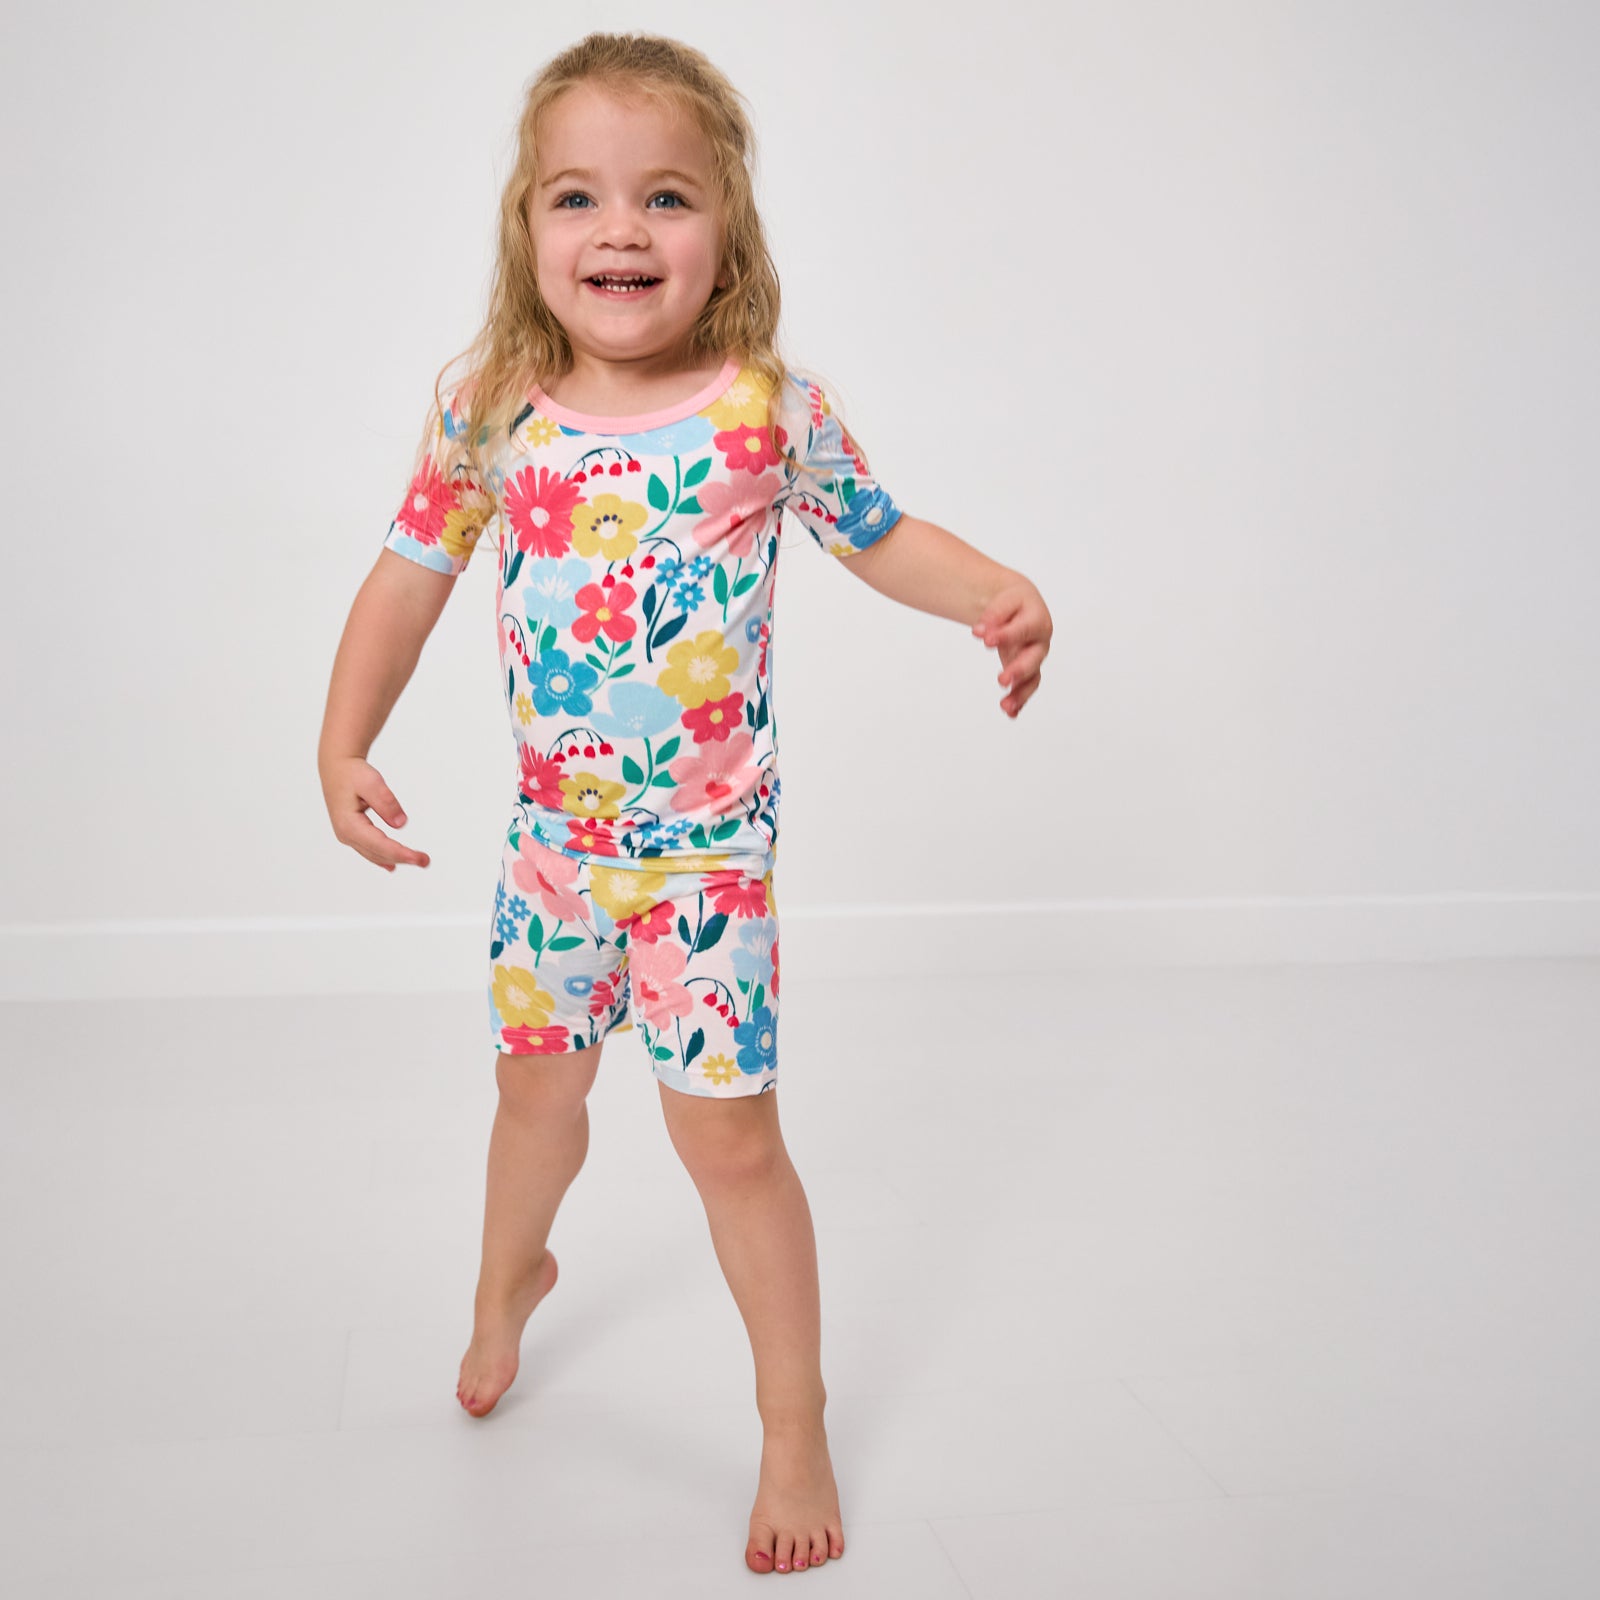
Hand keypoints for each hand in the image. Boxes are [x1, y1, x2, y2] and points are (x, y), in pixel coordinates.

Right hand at [320, 756, 430, 870]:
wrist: (337, 767)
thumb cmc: (353, 773)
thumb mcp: (371, 783)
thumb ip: (386, 803)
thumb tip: (400, 824)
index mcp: (349, 825)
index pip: (380, 845)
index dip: (402, 853)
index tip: (421, 858)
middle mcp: (346, 834)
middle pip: (379, 853)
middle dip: (403, 858)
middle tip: (426, 861)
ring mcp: (347, 835)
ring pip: (374, 853)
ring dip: (396, 858)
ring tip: (418, 861)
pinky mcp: (351, 833)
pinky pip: (369, 850)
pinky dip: (383, 857)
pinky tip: (392, 865)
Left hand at [971, 578, 1051, 717]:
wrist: (1022, 605)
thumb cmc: (1013, 604)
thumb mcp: (1003, 602)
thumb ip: (993, 616)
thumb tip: (980, 631)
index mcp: (1037, 620)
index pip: (1023, 629)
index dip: (1005, 636)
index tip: (986, 641)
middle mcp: (1039, 642)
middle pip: (1033, 659)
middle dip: (1018, 670)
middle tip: (1002, 680)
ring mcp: (1034, 658)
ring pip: (1032, 679)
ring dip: (1020, 694)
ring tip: (1005, 706)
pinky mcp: (1027, 671)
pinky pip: (1026, 688)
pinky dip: (1020, 701)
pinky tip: (1010, 714)